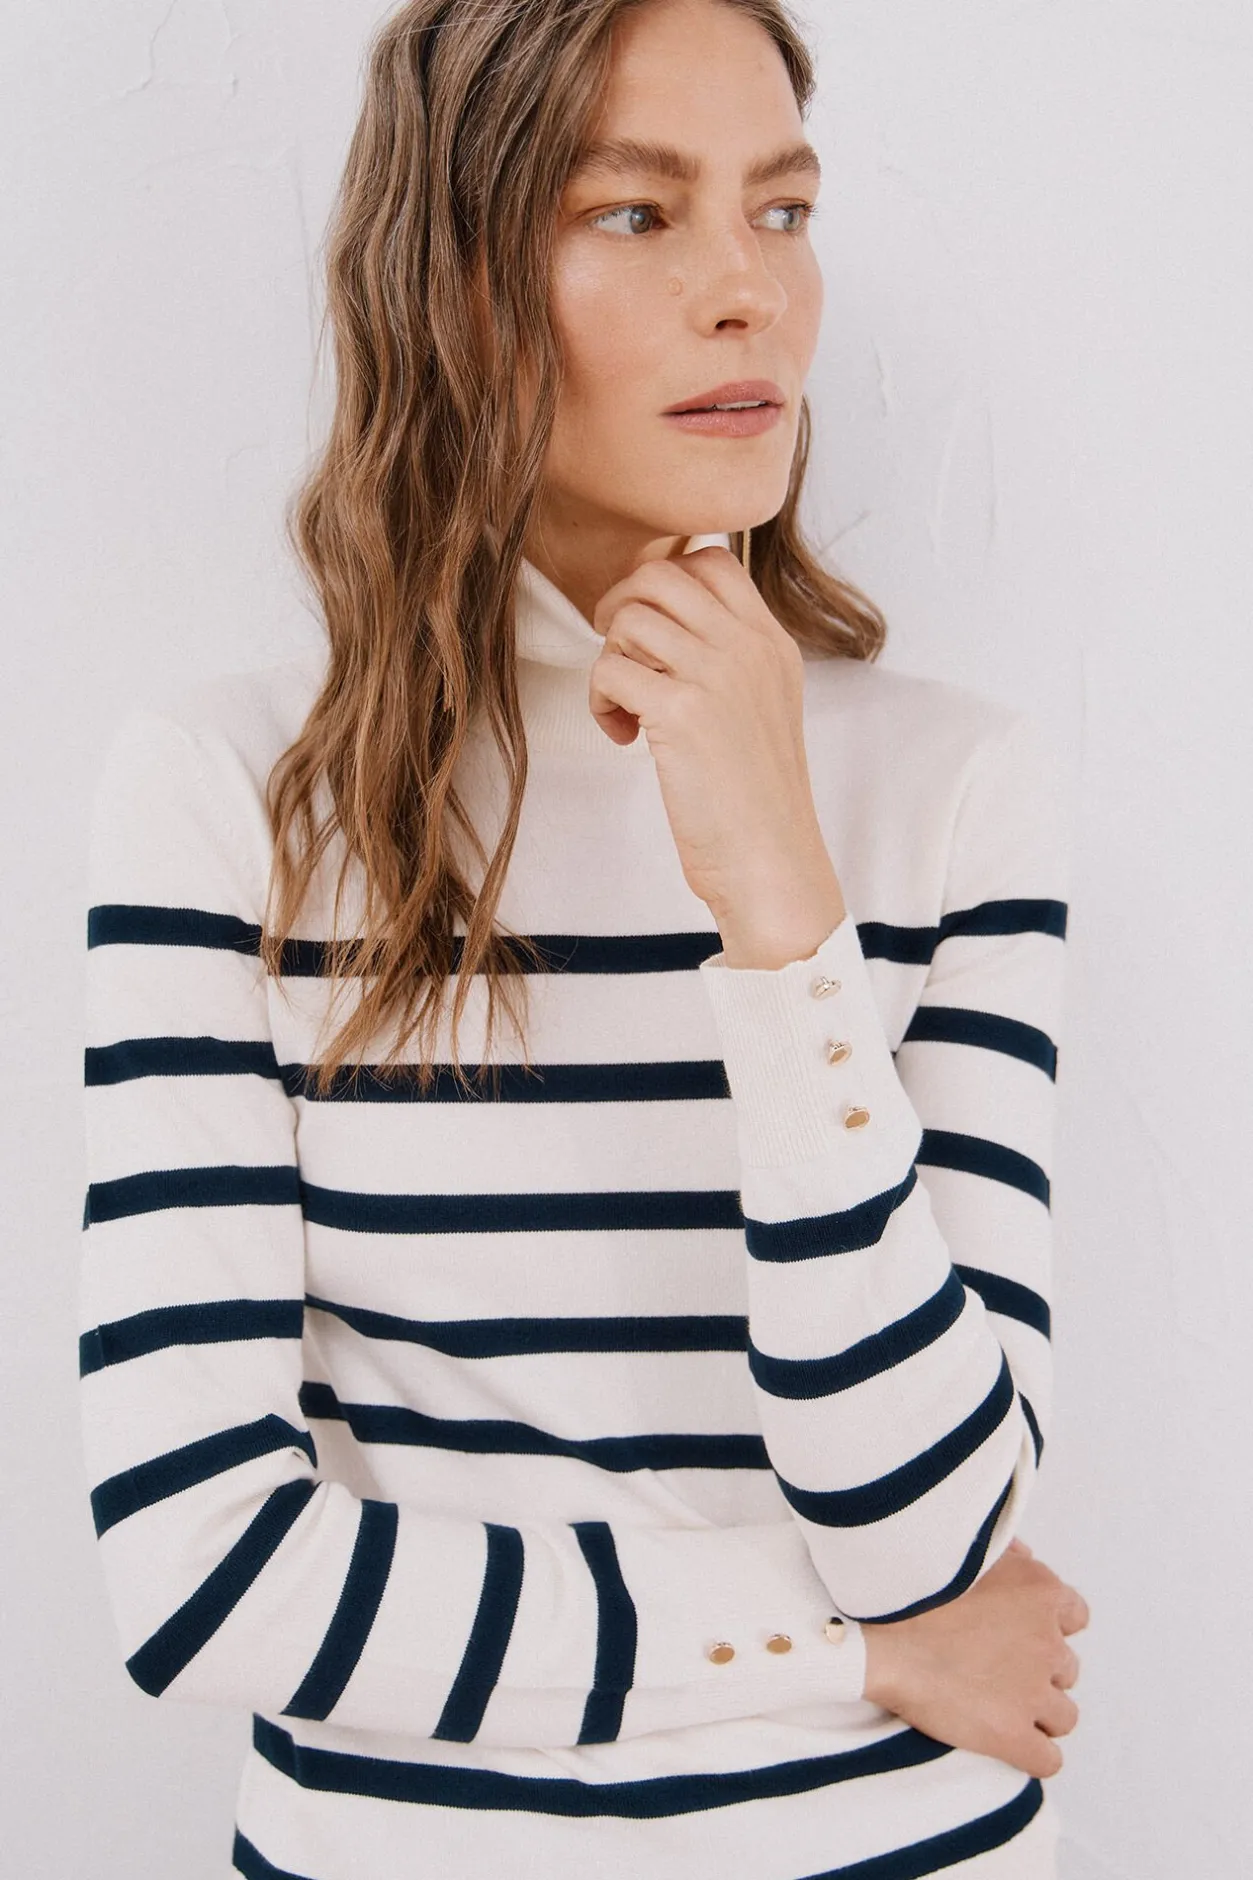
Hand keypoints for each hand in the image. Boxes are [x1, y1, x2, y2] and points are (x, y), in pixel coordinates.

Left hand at [588, 548, 844, 953]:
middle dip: (621, 607)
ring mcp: (717, 674)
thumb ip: (730, 662)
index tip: (650, 632)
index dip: (663, 583)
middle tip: (620, 657)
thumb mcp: (762, 711)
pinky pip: (609, 669)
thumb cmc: (755, 802)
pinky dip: (600, 702)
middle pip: (661, 574)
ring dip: (609, 659)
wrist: (771, 863)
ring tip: (625, 708)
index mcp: (771, 643)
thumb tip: (662, 627)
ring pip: (629, 617)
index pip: (711, 559)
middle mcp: (748, 647)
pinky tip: (624, 739)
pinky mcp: (681, 712)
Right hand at [861, 1539, 1089, 1778]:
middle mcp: (1047, 1642)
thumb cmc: (913, 1589)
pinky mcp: (1012, 1735)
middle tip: (997, 1669)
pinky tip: (1009, 1744)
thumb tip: (1026, 1556)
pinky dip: (1034, 1754)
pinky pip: (1049, 1759)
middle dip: (1039, 1671)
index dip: (1048, 1626)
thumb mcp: (965, 1553)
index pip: (1076, 1616)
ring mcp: (1032, 1692)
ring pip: (1064, 1715)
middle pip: (1067, 1668)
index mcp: (1041, 1593)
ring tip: (1000, 1707)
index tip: (1019, 1632)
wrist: (876, 1636)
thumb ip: (1006, 1553)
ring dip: (1039, 1713)